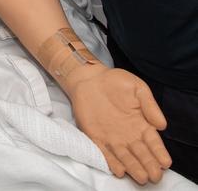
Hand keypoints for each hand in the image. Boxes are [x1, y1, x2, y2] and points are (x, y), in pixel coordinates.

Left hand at [68, 66, 170, 184]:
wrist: (89, 78)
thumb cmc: (115, 82)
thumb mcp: (137, 88)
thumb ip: (150, 105)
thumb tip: (162, 125)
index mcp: (141, 123)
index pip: (153, 142)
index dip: (159, 152)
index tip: (165, 162)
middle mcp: (129, 135)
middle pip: (142, 154)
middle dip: (149, 165)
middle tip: (155, 175)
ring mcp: (113, 138)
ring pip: (126, 157)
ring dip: (133, 168)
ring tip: (142, 177)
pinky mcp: (97, 138)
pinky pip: (105, 153)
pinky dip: (112, 162)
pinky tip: (120, 170)